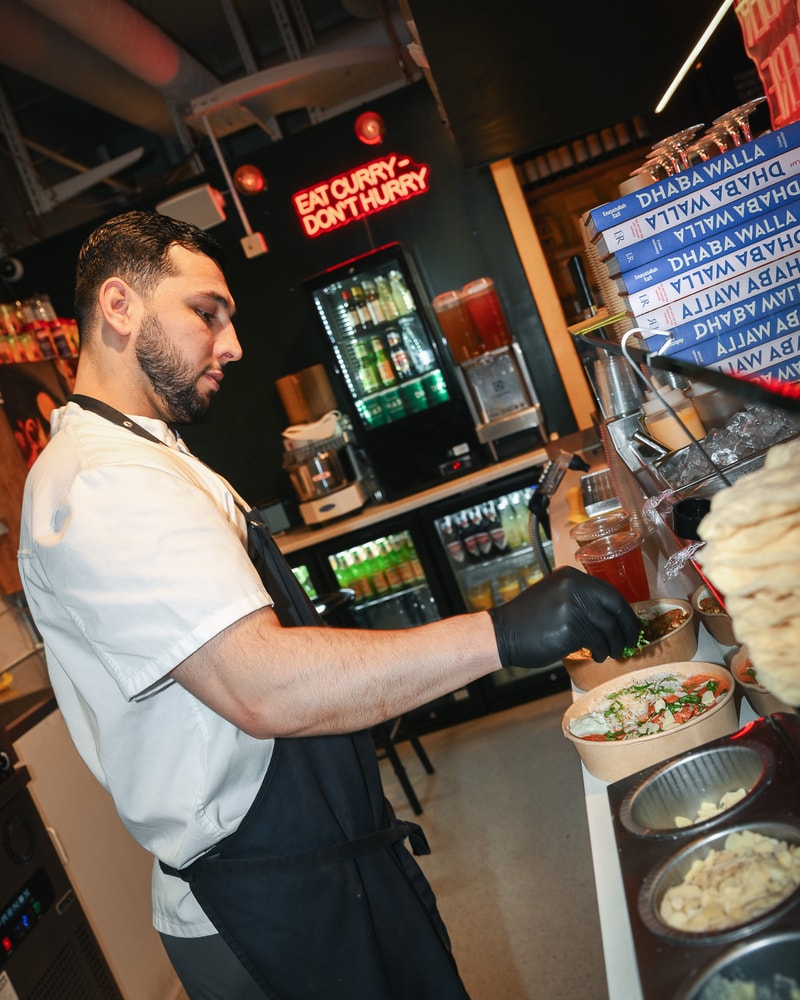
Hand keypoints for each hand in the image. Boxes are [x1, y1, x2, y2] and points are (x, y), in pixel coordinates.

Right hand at [487, 566, 639, 668]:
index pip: (609, 592)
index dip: (624, 612)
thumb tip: (612, 617)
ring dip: (613, 644)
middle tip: (630, 641)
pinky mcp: (570, 628)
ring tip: (610, 653)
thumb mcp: (554, 597)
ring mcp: (572, 606)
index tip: (630, 625)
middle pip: (614, 607)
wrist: (503, 634)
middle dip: (627, 628)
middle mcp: (573, 587)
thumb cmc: (528, 621)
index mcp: (570, 576)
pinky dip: (601, 651)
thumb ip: (580, 600)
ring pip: (607, 628)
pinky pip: (597, 641)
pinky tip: (596, 656)